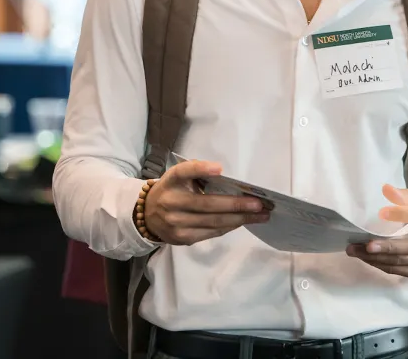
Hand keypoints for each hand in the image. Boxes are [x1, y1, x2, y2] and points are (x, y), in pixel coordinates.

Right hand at [144, 159, 269, 245]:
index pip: (184, 172)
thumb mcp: (178, 175)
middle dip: (237, 205)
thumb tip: (224, 173)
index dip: (201, 169)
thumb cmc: (172, 189)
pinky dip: (229, 226)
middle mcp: (171, 202)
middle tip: (260, 204)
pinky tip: (243, 222)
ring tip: (260, 215)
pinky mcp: (182, 239)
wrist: (147, 215)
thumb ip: (197, 171)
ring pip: (213, 222)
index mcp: (171, 181)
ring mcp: (176, 224)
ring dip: (240, 219)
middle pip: (208, 204)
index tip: (219, 169)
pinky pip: (211, 232)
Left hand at [346, 185, 407, 279]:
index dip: (404, 214)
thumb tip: (388, 191)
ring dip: (376, 258)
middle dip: (382, 247)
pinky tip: (367, 258)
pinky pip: (400, 271)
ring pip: (400, 262)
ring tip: (354, 251)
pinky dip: (382, 265)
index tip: (383, 213)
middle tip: (357, 244)